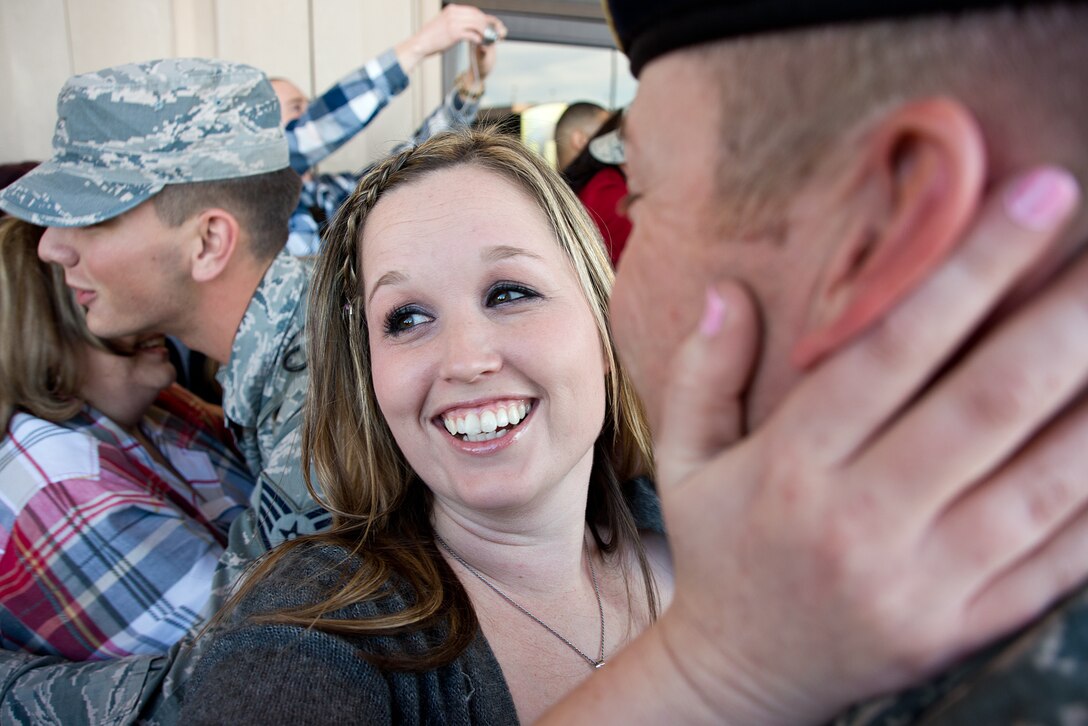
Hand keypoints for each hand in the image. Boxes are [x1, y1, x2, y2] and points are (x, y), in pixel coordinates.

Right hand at [395, 4, 506, 72]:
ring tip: (488, 39)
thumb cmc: (432, 37)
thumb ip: (456, 21)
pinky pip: (472, 35)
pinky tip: (480, 43)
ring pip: (477, 25)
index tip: (492, 24)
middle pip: (478, 16)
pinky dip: (479, 39)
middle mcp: (454, 13)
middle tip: (495, 32)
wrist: (420, 43)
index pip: (474, 11)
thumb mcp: (444, 23)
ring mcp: (454, 23)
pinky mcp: (455, 34)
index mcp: (452, 9)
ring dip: (485, 32)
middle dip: (488, 24)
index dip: (485, 17)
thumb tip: (469, 25)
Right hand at [654, 166, 1087, 722]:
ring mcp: (924, 582)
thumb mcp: (684, 460)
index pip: (891, 354)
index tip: (1035, 199)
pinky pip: (1059, 560)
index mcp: (792, 468)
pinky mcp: (964, 626)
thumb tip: (728, 289)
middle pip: (984, 406)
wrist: (740, 676)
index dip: (969, 271)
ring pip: (1043, 482)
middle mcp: (863, 521)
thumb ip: (702, 371)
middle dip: (1064, 318)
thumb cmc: (718, 552)